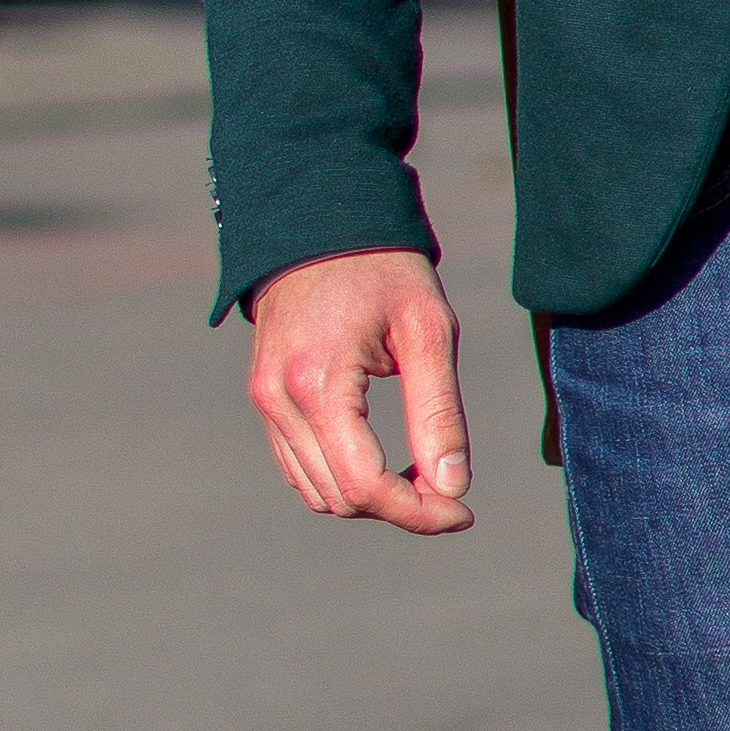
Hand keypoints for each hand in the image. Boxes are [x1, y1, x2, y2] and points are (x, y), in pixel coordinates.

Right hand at [245, 249, 474, 531]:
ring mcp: (264, 401)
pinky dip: (343, 479)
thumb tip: (453, 490)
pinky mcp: (264, 398)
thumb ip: (439, 413)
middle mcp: (278, 400)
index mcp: (318, 383)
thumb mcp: (429, 330)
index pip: (364, 485)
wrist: (320, 217)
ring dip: (372, 499)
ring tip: (423, 476)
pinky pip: (299, 467)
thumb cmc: (383, 266)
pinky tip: (387, 461)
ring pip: (316, 493)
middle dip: (401, 509)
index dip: (418, 514)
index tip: (464, 512)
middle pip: (340, 499)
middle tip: (453, 494)